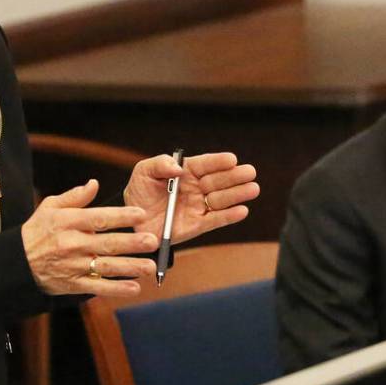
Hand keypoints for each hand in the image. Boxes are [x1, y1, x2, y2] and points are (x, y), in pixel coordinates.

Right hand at [21, 179, 157, 297]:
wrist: (17, 262)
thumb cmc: (37, 231)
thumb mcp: (50, 207)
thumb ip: (75, 197)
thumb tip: (94, 184)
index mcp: (68, 222)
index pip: (99, 218)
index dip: (121, 216)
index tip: (141, 213)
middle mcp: (73, 244)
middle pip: (107, 243)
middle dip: (132, 243)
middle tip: (152, 241)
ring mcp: (74, 266)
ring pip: (107, 267)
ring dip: (130, 267)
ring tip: (150, 266)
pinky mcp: (73, 284)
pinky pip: (98, 287)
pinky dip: (116, 289)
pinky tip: (134, 287)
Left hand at [124, 152, 259, 244]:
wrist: (133, 221)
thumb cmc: (140, 192)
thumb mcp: (144, 172)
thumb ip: (159, 164)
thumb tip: (178, 168)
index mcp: (186, 171)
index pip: (205, 164)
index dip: (218, 161)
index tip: (231, 159)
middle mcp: (196, 187)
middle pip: (218, 180)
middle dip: (234, 176)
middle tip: (249, 172)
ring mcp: (198, 206)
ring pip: (221, 199)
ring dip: (237, 194)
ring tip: (252, 189)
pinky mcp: (197, 225)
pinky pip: (215, 220)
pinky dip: (229, 216)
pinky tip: (242, 211)